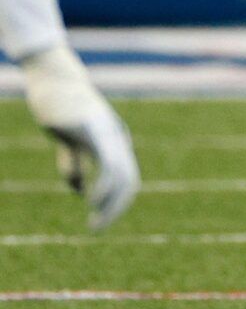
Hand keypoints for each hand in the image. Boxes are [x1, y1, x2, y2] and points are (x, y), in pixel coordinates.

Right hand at [19, 50, 138, 231]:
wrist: (54, 79)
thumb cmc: (62, 107)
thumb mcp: (69, 139)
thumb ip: (74, 161)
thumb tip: (77, 189)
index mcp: (115, 143)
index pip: (127, 180)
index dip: (117, 203)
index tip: (100, 222)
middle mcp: (116, 139)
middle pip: (128, 181)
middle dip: (116, 209)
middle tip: (98, 229)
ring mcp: (106, 133)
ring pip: (121, 173)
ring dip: (111, 202)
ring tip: (96, 221)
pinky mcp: (92, 128)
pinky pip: (106, 159)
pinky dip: (104, 183)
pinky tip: (94, 198)